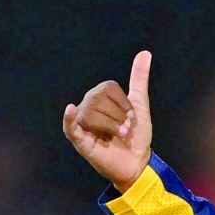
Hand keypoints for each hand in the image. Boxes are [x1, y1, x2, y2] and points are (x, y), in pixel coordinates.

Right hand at [63, 51, 152, 192]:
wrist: (138, 161)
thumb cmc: (137, 134)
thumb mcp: (139, 104)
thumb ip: (138, 79)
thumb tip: (145, 53)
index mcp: (101, 98)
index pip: (107, 88)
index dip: (123, 102)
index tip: (131, 116)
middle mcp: (89, 108)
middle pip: (98, 99)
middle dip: (118, 114)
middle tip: (125, 128)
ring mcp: (83, 124)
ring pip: (90, 112)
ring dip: (110, 124)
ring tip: (118, 134)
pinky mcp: (80, 140)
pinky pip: (70, 127)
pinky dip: (69, 118)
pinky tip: (70, 110)